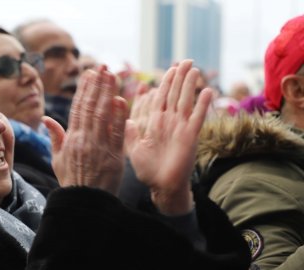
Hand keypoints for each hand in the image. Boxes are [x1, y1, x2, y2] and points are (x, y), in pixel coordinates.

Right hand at [43, 66, 128, 194]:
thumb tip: (46, 119)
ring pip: (104, 116)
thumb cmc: (72, 180)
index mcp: (72, 139)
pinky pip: (117, 133)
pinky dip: (119, 117)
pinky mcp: (115, 156)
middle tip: (103, 67)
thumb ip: (55, 137)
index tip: (89, 75)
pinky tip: (121, 101)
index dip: (84, 90)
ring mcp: (101, 147)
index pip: (78, 109)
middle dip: (97, 85)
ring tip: (112, 76)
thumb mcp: (58, 160)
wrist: (85, 202)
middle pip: (92, 107)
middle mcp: (85, 140)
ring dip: (108, 94)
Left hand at [125, 60, 211, 214]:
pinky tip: (208, 91)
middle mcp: (169, 122)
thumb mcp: (134, 148)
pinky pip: (197, 118)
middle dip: (179, 77)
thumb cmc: (148, 170)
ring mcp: (181, 128)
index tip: (170, 68)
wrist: (161, 187)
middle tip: (186, 60)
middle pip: (175, 94)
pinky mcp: (190, 137)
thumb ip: (131, 132)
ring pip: (185, 101)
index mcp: (155, 122)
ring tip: (194, 69)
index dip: (165, 82)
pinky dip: (202, 105)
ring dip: (189, 85)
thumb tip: (127, 118)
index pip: (160, 97)